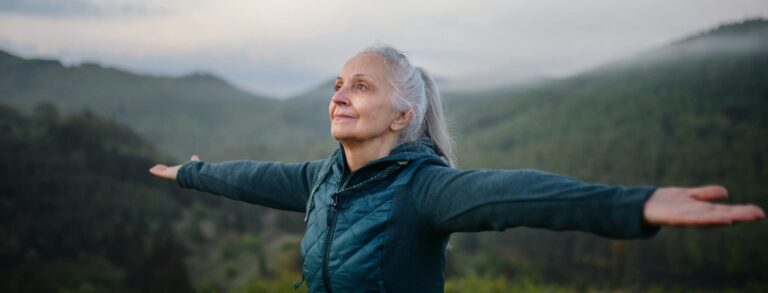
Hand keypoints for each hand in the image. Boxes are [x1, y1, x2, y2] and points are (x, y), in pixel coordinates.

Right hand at [149, 154, 199, 180]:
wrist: (192, 173)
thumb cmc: (193, 169)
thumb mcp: (193, 162)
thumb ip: (193, 160)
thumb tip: (194, 156)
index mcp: (180, 171)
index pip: (173, 170)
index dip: (169, 169)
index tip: (166, 168)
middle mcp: (175, 174)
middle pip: (166, 172)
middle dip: (161, 170)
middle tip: (156, 168)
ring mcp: (170, 174)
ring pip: (162, 172)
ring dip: (157, 171)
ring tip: (152, 169)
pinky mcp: (167, 174)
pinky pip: (160, 173)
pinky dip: (156, 171)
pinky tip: (151, 170)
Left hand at [643, 185, 764, 225]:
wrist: (642, 206)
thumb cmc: (666, 202)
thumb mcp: (690, 195)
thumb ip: (706, 194)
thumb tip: (725, 193)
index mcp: (701, 210)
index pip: (725, 211)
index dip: (742, 212)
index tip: (759, 213)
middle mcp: (696, 215)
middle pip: (721, 215)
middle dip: (739, 215)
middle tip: (759, 215)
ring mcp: (686, 217)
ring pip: (708, 218)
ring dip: (725, 218)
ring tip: (741, 217)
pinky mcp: (674, 217)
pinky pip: (691, 218)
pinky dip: (705, 218)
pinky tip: (719, 218)